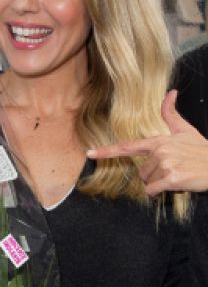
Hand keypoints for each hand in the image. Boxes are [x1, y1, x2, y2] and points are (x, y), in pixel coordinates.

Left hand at [87, 90, 207, 194]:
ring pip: (148, 182)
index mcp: (159, 141)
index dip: (107, 151)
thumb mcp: (186, 131)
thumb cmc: (202, 150)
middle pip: (141, 172)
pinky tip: (174, 187)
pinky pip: (154, 191)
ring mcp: (165, 164)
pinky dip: (159, 193)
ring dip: (160, 184)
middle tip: (173, 171)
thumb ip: (171, 114)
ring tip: (178, 176)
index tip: (90, 154)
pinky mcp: (172, 178)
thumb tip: (170, 92)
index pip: (128, 147)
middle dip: (155, 175)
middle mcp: (159, 152)